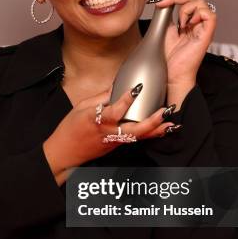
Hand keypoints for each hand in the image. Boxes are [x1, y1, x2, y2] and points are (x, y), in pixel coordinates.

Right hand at [43, 85, 178, 179]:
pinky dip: (150, 134)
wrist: (65, 154)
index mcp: (97, 121)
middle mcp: (108, 133)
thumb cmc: (70, 129)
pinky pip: (136, 139)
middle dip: (152, 121)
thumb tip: (116, 85)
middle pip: (134, 129)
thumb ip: (101, 97)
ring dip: (156, 130)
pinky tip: (161, 129)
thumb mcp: (81, 107)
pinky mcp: (117, 146)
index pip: (114, 110)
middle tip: (165, 111)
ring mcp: (114, 142)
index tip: (137, 88)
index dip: (126, 100)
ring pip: (139, 137)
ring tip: (172, 124)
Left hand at [154, 0, 216, 87]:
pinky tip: (187, 26)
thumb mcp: (164, 28)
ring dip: (184, 8)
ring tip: (180, 24)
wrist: (172, 72)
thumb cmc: (168, 56)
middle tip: (163, 3)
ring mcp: (204, 25)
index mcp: (188, 18)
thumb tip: (165, 0)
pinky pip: (206, 11)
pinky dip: (194, 15)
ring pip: (198, 0)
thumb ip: (168, 13)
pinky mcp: (209, 30)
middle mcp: (198, 19)